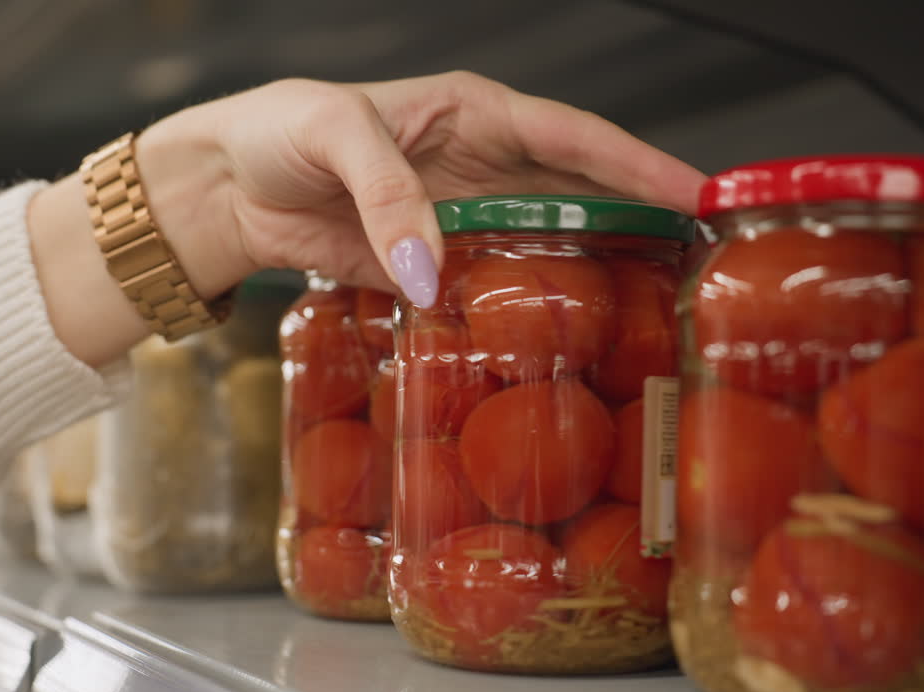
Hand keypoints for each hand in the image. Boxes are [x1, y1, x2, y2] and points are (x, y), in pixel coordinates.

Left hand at [28, 71, 705, 366]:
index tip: (698, 193)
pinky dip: (522, 318)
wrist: (225, 191)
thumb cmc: (277, 133)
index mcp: (476, 114)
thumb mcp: (334, 133)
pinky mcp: (434, 272)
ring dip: (591, 278)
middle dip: (639, 226)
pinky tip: (553, 345)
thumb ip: (389, 194)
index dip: (641, 165)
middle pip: (580, 198)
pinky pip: (492, 296)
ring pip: (546, 252)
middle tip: (697, 267)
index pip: (578, 138)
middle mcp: (483, 170)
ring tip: (649, 314)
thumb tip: (435, 272)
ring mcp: (463, 226)